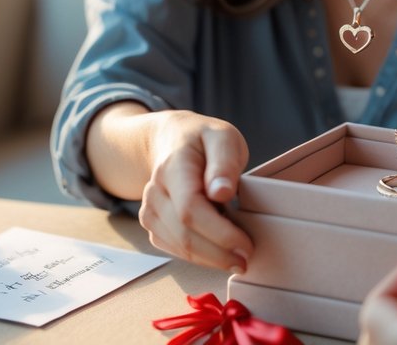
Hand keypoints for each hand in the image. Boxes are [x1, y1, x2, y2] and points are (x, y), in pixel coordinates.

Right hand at [135, 110, 252, 271]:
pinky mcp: (152, 223)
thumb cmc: (202, 139)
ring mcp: (150, 209)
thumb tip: (222, 192)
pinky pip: (174, 249)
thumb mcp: (222, 137)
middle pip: (184, 234)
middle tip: (246, 259)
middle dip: (218, 253)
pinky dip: (199, 256)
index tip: (246, 243)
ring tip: (237, 257)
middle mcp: (155, 190)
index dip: (219, 233)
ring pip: (179, 246)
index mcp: (174, 167)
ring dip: (210, 259)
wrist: (172, 140)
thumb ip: (224, 162)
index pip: (190, 208)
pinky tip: (218, 250)